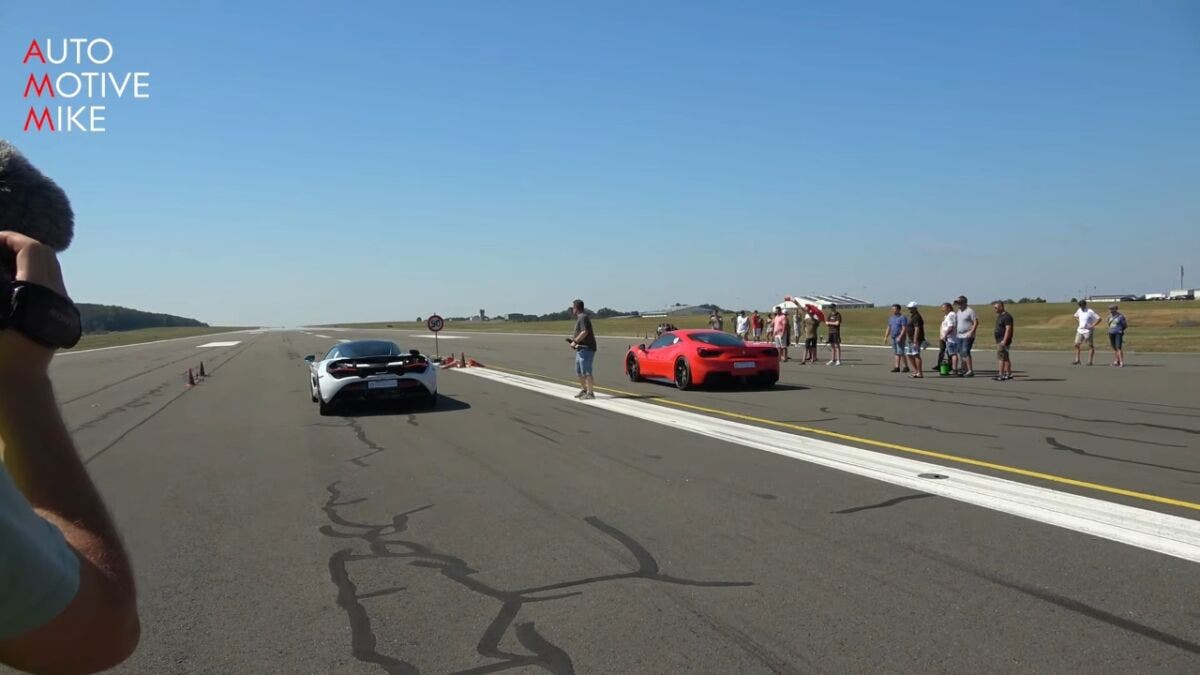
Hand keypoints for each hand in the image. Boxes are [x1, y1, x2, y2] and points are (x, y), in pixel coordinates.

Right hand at [0, 231, 64, 373]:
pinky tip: (13, 283)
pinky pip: (51, 285)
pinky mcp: (63, 317)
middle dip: (20, 246)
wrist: (16, 382)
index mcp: (38, 289)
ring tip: (0, 263)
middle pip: (45, 256)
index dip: (9, 238)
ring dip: (27, 261)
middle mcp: (57, 294)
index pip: (31, 249)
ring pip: (50, 270)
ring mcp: (63, 306)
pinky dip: (33, 275)